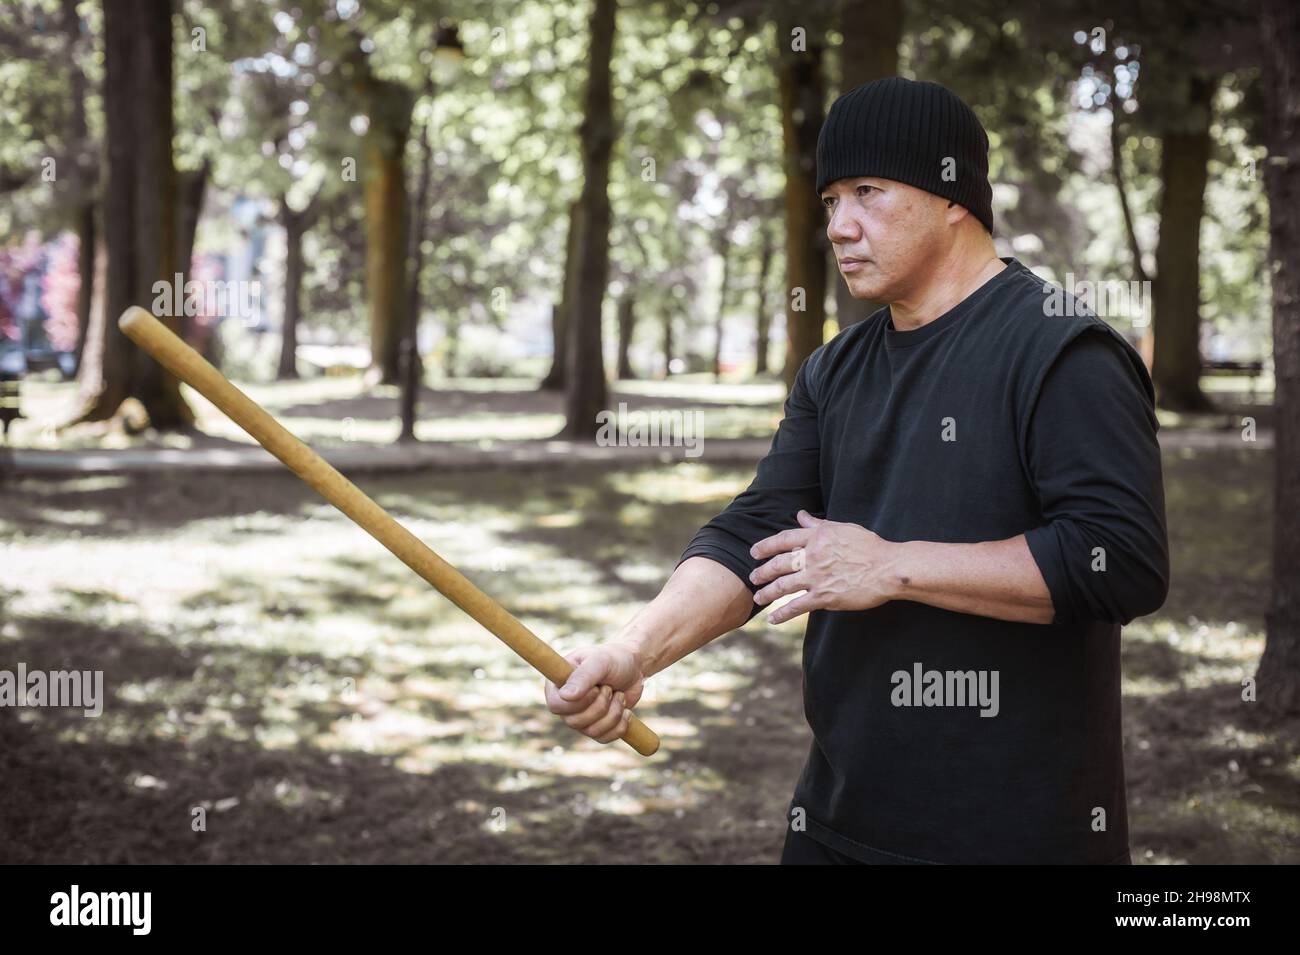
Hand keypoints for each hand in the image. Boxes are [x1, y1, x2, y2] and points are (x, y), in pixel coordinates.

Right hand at [544, 643, 645, 743]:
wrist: (634, 668)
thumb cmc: (613, 659)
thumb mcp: (600, 662)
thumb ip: (583, 677)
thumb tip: (565, 696)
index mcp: (558, 684)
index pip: (556, 705)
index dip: (578, 702)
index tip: (596, 688)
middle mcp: (566, 703)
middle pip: (574, 722)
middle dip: (600, 706)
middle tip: (610, 688)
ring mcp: (581, 717)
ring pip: (591, 731)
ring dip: (612, 713)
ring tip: (619, 695)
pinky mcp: (597, 726)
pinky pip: (604, 738)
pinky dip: (619, 725)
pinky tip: (625, 710)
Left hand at [749, 509, 901, 623]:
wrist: (888, 568)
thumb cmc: (870, 547)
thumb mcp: (843, 529)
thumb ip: (819, 525)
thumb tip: (801, 516)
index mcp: (817, 536)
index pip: (784, 539)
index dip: (766, 546)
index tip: (754, 552)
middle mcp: (813, 555)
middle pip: (779, 563)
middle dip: (762, 571)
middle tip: (753, 576)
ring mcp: (817, 577)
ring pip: (783, 585)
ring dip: (767, 592)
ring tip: (758, 596)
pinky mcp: (824, 597)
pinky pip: (797, 606)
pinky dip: (782, 614)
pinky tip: (772, 619)